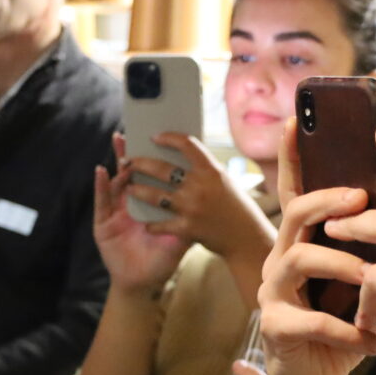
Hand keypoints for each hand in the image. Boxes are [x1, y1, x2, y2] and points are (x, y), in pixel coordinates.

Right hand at [93, 133, 189, 294]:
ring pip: (116, 181)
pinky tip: (101, 171)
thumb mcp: (182, 238)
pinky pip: (101, 201)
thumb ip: (191, 219)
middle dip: (135, 153)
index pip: (154, 176)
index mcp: (153, 203)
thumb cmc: (162, 261)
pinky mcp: (104, 222)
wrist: (143, 284)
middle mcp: (133, 202)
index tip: (161, 138)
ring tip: (122, 146)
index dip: (156, 158)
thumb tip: (211, 199)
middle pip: (134, 173)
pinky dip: (100, 185)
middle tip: (137, 133)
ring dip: (120, 164)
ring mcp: (117, 211)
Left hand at [127, 133, 274, 261]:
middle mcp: (200, 186)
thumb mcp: (223, 182)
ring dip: (138, 191)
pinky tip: (146, 223)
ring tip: (129, 188)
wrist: (246, 238)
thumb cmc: (235, 207)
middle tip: (129, 162)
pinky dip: (151, 224)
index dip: (168, 138)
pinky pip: (160, 223)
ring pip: (154, 196)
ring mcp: (192, 207)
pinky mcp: (187, 228)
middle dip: (140, 164)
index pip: (186, 144)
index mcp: (211, 171)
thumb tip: (179, 155)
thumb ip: (204, 170)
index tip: (155, 137)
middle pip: (162, 168)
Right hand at [258, 119, 375, 374]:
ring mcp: (272, 293)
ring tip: (371, 279)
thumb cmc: (343, 329)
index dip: (293, 156)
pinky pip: (309, 319)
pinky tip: (369, 340)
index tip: (295, 118)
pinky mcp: (274, 328)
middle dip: (327, 200)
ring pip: (299, 258)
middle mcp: (281, 260)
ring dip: (342, 264)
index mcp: (302, 243)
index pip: (296, 191)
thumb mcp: (360, 284)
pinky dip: (344, 328)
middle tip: (360, 199)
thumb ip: (369, 250)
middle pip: (294, 212)